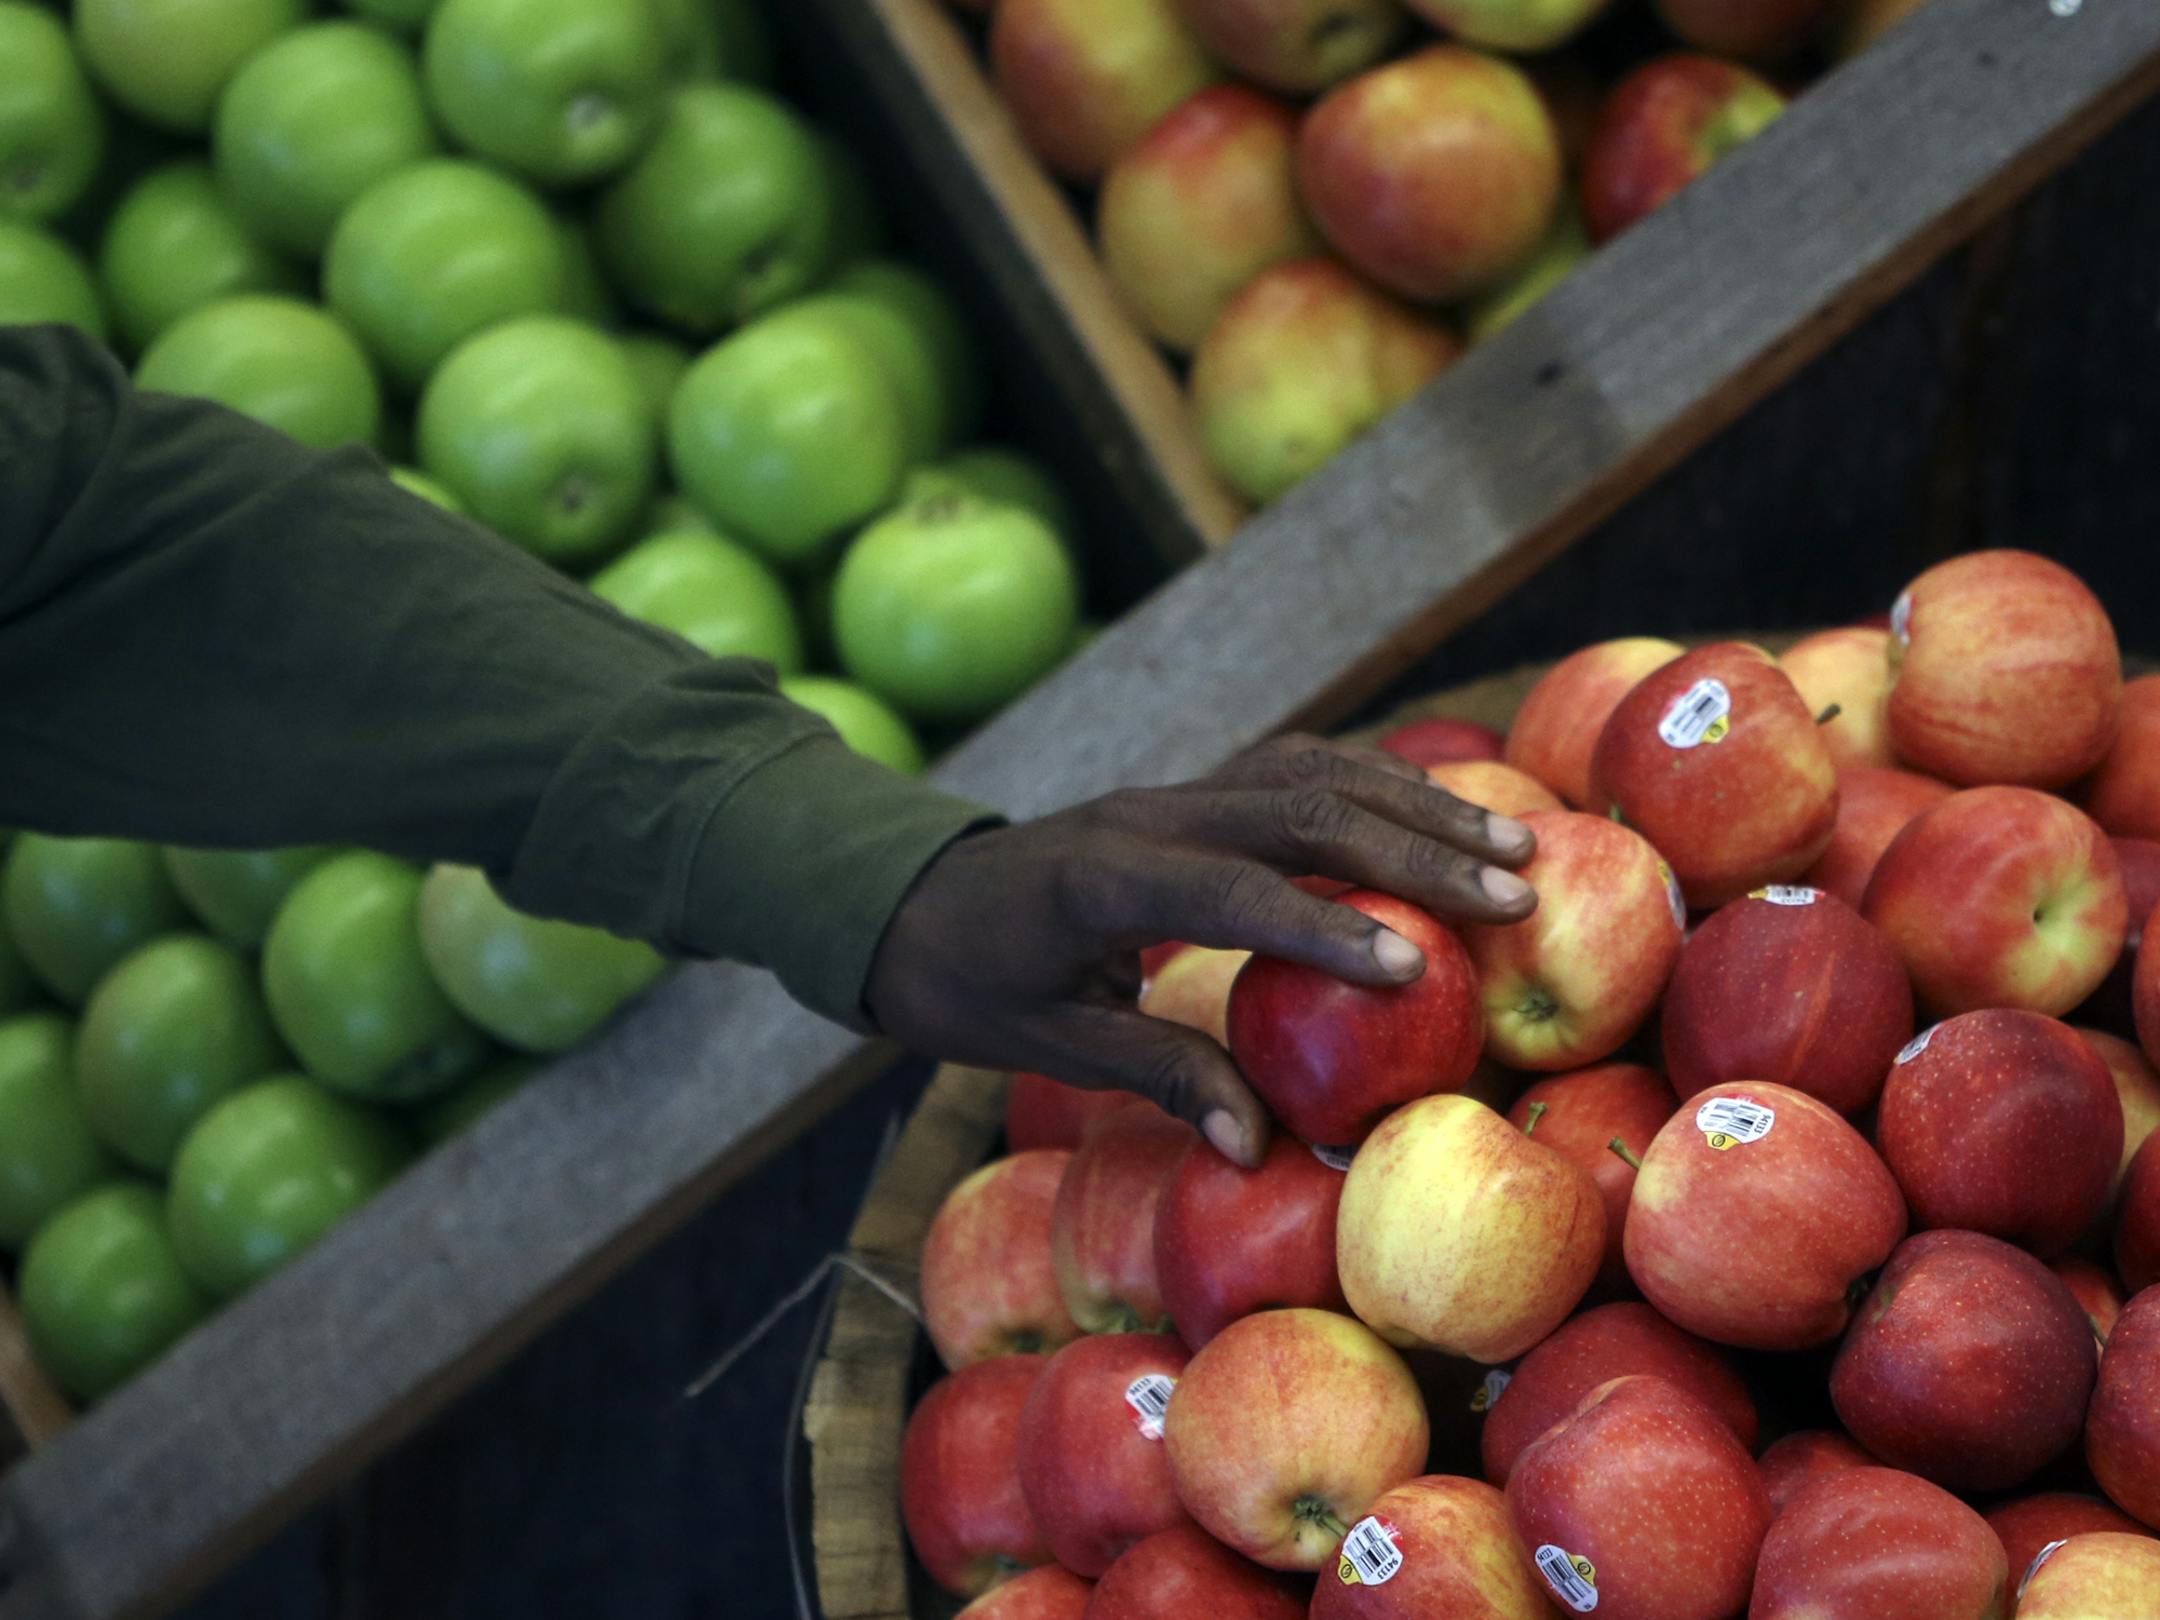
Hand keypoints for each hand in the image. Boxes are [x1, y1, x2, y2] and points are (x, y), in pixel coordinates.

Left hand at [864, 734, 1536, 1167]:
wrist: (909, 896)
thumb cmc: (970, 982)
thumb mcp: (1048, 1043)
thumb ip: (1160, 1075)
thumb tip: (1261, 1148)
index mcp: (1102, 881)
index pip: (1233, 893)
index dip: (1324, 926)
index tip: (1414, 969)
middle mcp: (1150, 815)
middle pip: (1299, 810)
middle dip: (1413, 851)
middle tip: (1513, 895)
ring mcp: (1175, 793)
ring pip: (1313, 772)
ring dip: (1417, 805)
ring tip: (1514, 843)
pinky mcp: (1194, 793)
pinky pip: (1299, 768)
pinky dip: (1379, 784)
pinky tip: (1442, 814)